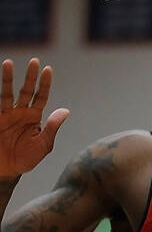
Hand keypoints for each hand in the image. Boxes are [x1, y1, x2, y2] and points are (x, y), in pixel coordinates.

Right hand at [0, 59, 69, 178]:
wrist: (7, 170)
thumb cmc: (26, 159)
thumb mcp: (43, 145)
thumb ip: (52, 127)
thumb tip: (66, 111)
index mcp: (34, 118)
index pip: (41, 96)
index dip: (44, 84)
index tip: (48, 70)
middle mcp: (21, 112)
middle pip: (27, 90)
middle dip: (30, 76)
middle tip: (34, 61)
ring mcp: (7, 114)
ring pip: (8, 92)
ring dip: (8, 78)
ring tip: (8, 63)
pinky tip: (1, 77)